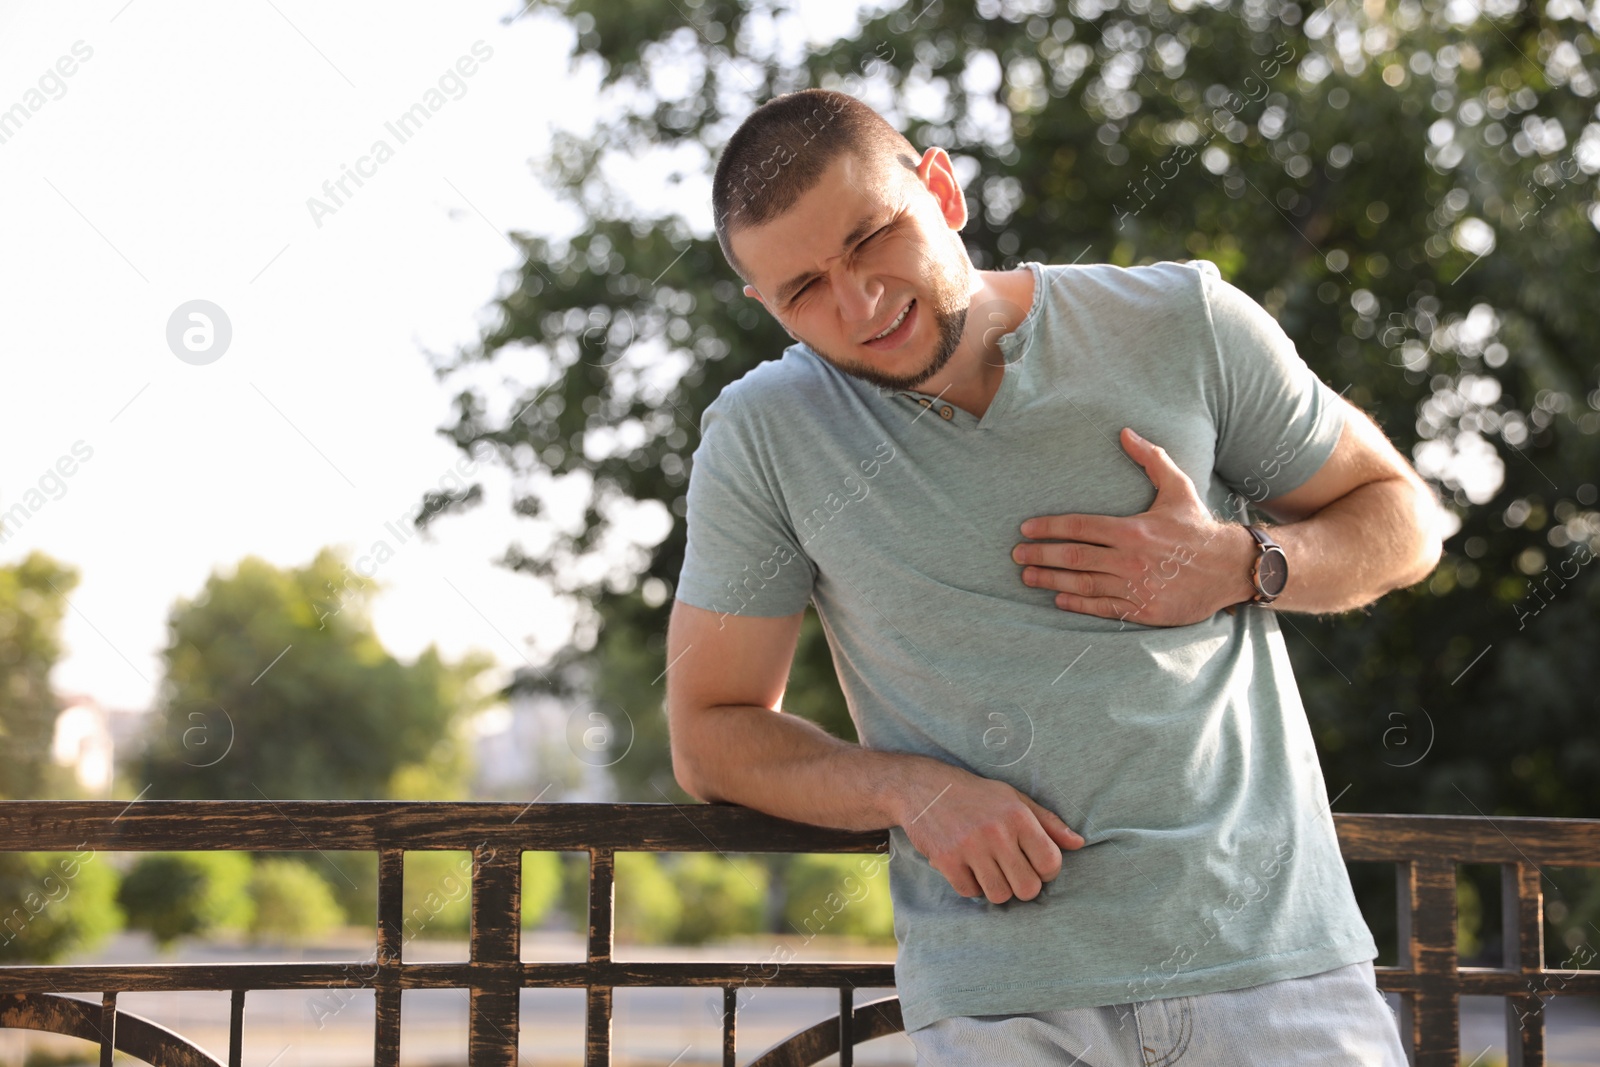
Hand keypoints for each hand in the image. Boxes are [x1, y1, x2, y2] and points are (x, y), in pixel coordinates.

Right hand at [897, 764, 1085, 903]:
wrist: (924, 787)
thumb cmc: (977, 795)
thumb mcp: (1015, 799)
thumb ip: (1048, 823)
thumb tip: (1079, 844)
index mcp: (1018, 816)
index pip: (1050, 864)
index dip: (1047, 871)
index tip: (1034, 863)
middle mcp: (996, 832)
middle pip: (1028, 888)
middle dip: (1023, 885)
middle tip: (1012, 871)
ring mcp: (970, 847)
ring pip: (999, 895)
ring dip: (997, 887)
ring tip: (990, 870)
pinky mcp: (946, 860)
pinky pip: (970, 892)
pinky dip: (971, 885)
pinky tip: (968, 867)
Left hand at [1012, 427, 1255, 625]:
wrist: (1230, 568)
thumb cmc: (1197, 527)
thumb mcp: (1178, 487)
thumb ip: (1150, 459)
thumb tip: (1125, 431)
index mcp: (1133, 529)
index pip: (1079, 527)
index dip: (1048, 528)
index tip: (1026, 529)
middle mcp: (1130, 559)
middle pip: (1073, 557)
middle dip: (1040, 554)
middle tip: (1017, 554)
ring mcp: (1135, 587)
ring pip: (1082, 584)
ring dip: (1050, 580)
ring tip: (1028, 576)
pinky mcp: (1143, 609)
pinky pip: (1102, 607)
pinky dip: (1077, 604)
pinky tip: (1058, 599)